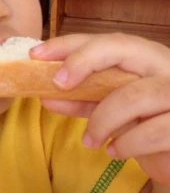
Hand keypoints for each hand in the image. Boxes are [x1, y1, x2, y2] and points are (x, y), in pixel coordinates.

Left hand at [31, 33, 169, 185]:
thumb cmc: (147, 125)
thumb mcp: (112, 109)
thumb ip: (85, 99)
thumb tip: (46, 94)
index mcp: (146, 57)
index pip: (107, 40)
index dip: (70, 45)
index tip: (36, 55)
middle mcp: (165, 66)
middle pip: (123, 47)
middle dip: (83, 61)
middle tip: (58, 84)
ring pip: (135, 95)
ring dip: (103, 119)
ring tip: (90, 140)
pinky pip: (152, 131)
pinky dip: (127, 143)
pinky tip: (115, 151)